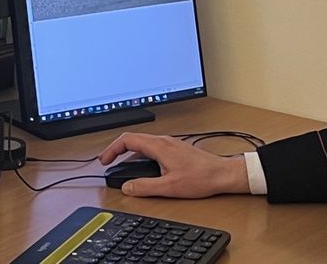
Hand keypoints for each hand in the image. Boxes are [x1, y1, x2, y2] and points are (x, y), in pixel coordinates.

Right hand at [98, 132, 249, 198]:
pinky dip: (141, 155)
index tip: (104, 160)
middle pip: (133, 139)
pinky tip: (143, 168)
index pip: (127, 140)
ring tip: (122, 166)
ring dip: (129, 153)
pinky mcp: (175, 149)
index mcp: (159, 146)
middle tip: (108, 163)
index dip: (112, 149)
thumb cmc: (201, 178)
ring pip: (143, 143)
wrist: (222, 174)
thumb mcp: (169, 186)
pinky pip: (152, 147)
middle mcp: (163, 141)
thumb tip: (127, 187)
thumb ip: (145, 187)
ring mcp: (170, 144)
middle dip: (117, 150)